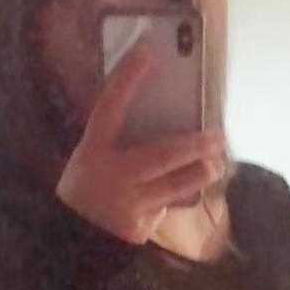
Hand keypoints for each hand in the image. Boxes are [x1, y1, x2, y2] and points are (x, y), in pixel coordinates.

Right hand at [56, 38, 224, 244]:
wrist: (72, 238)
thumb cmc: (86, 189)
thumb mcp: (91, 159)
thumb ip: (117, 142)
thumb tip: (161, 117)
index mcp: (93, 150)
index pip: (110, 106)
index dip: (126, 78)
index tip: (146, 50)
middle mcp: (112, 175)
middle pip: (162, 154)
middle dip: (195, 144)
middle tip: (217, 135)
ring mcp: (127, 204)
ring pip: (176, 186)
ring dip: (202, 173)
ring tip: (217, 164)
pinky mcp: (139, 227)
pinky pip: (168, 207)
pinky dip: (180, 198)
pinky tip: (190, 193)